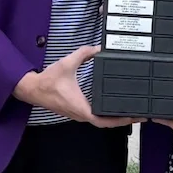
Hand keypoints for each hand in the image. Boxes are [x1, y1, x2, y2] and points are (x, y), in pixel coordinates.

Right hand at [13, 45, 143, 127]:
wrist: (32, 89)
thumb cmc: (48, 81)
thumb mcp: (67, 63)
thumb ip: (83, 53)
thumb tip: (97, 47)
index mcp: (81, 107)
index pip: (104, 121)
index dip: (121, 121)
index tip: (134, 117)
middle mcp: (81, 114)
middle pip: (106, 124)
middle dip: (123, 120)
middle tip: (139, 115)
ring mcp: (79, 114)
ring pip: (101, 122)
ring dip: (115, 119)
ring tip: (130, 112)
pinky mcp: (76, 111)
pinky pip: (95, 117)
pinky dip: (106, 116)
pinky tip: (112, 108)